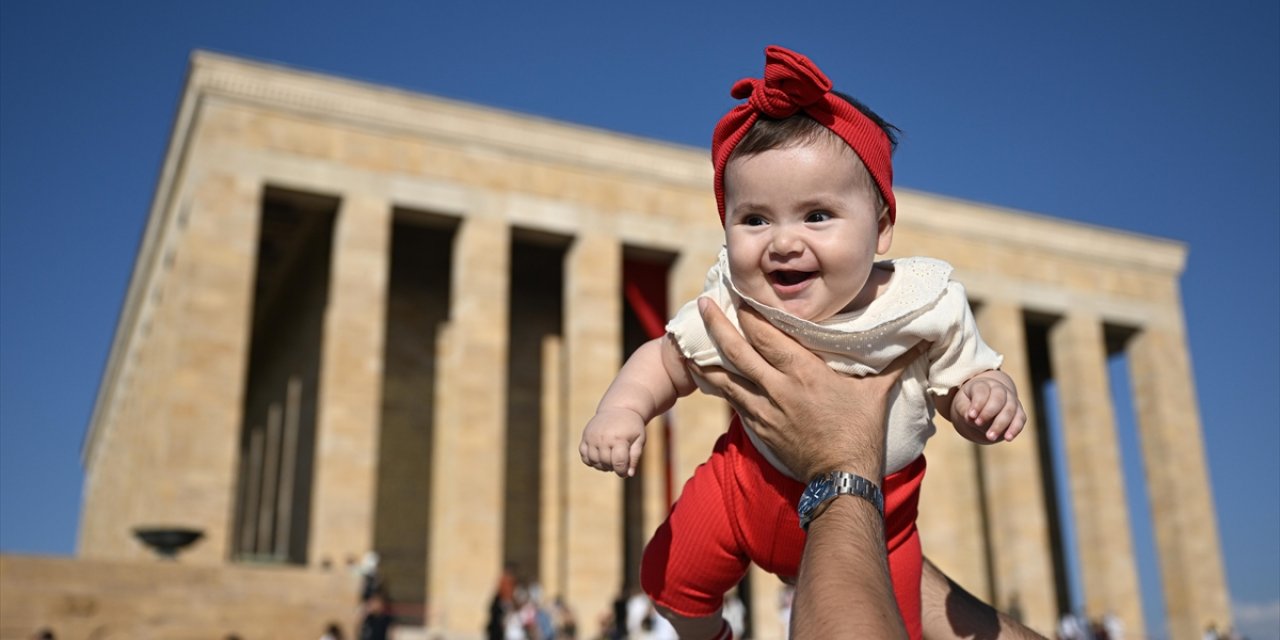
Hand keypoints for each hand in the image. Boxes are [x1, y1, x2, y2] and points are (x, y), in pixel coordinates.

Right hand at [579, 408, 646, 476]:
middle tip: (619, 463)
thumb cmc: (632, 426)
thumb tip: (629, 474)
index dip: (622, 472)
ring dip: (602, 466)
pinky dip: (590, 460)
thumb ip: (635, 456)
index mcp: (619, 439)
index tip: (625, 472)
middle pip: (606, 463)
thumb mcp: (640, 439)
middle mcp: (604, 438)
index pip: (619, 463)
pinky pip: (584, 455)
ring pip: (594, 461)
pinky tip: (599, 456)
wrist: (618, 408)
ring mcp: (592, 437)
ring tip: (610, 460)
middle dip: (613, 468)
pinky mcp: (585, 436)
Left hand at [691, 297, 923, 481]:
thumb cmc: (860, 432)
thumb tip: (922, 339)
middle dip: (718, 324)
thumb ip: (895, 362)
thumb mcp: (876, 393)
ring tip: (688, 340)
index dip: (750, 313)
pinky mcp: (758, 428)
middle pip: (738, 350)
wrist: (840, 478)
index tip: (739, 294)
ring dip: (707, 357)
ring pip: (726, 378)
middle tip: (702, 303)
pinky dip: (718, 386)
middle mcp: (778, 387)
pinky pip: (732, 402)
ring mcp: (764, 409)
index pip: (768, 335)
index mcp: (803, 372)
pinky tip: (707, 376)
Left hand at [950, 373, 1025, 442]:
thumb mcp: (961, 403)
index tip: (971, 416)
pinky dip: (1015, 428)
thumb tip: (970, 417)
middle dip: (989, 413)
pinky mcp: (1018, 412)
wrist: (984, 404)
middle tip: (978, 424)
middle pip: (998, 399)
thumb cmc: (969, 402)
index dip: (977, 403)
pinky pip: (1020, 419)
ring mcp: (1011, 400)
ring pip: (1010, 409)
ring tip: (990, 437)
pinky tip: (1008, 438)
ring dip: (1001, 424)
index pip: (982, 391)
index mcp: (983, 385)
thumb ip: (964, 408)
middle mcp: (1000, 390)